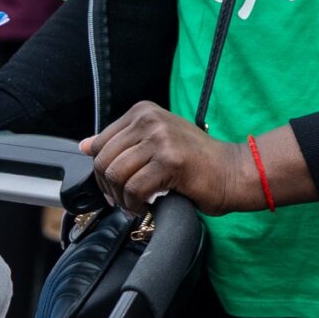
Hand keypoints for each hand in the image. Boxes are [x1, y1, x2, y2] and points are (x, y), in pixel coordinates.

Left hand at [82, 102, 254, 214]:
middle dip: (109, 188)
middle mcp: (149, 120)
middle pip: (103, 160)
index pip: (100, 142)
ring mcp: (160, 138)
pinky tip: (147, 206)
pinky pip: (134, 189)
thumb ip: (122, 142)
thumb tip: (85, 145)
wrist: (232, 172)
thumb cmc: (197, 161)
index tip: (115, 186)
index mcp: (144, 111)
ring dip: (122, 198)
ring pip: (116, 175)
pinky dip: (136, 204)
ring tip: (137, 203)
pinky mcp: (169, 161)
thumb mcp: (156, 142)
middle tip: (125, 200)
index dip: (102, 171)